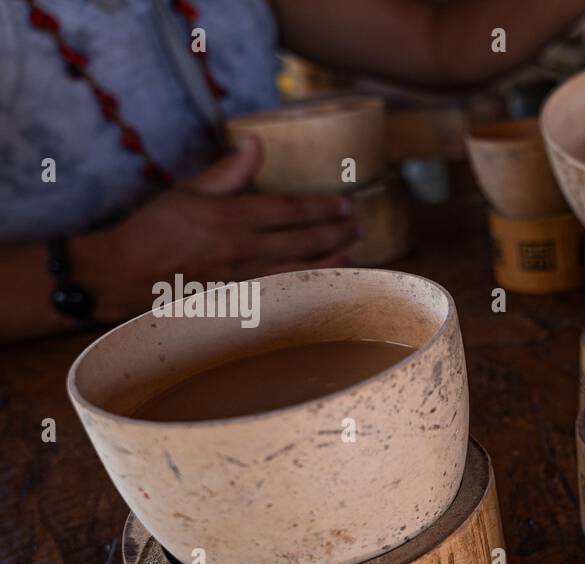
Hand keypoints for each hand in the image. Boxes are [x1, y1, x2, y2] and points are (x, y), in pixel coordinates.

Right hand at [76, 138, 359, 321]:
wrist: (126, 272)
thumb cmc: (155, 228)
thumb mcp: (189, 191)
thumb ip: (229, 170)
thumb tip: (256, 144)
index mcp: (233, 217)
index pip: (291, 210)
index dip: (323, 207)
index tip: (345, 204)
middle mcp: (245, 248)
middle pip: (305, 240)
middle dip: (337, 232)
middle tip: (358, 226)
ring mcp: (245, 278)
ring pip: (302, 269)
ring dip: (332, 261)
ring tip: (354, 252)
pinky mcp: (241, 299)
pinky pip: (285, 292)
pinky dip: (309, 286)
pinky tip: (325, 283)